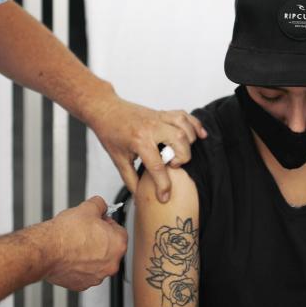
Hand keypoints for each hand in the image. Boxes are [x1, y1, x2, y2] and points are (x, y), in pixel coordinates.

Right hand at [40, 196, 127, 290]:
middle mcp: (111, 264)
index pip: (119, 231)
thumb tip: (100, 205)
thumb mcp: (88, 208)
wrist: (46, 250)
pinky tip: (70, 256)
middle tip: (85, 232)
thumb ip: (100, 204)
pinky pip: (85, 273)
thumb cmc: (66, 234)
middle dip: (99, 240)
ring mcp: (97, 276)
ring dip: (90, 254)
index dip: (106, 224)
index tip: (98, 222)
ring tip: (76, 244)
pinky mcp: (82, 284)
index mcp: (118, 244)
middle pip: (109, 248)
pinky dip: (79, 266)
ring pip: (97, 263)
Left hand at [87, 95, 206, 202]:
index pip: (157, 166)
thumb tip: (139, 195)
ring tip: (178, 152)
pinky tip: (199, 136)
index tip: (165, 196)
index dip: (163, 185)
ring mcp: (159, 118)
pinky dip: (195, 125)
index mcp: (139, 140)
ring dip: (188, 143)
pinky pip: (185, 116)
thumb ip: (130, 179)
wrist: (106, 110)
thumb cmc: (110, 132)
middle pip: (179, 142)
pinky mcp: (163, 113)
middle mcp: (152, 127)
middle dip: (181, 158)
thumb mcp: (118, 160)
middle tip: (171, 165)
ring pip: (185, 128)